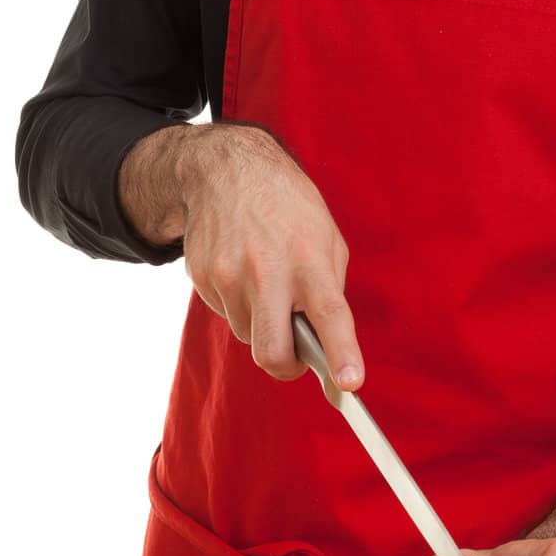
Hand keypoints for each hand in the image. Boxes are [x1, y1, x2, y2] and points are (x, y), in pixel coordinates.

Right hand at [122, 121, 365, 390]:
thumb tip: (325, 342)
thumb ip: (328, 287)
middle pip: (273, 352)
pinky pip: (228, 315)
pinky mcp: (204, 279)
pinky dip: (241, 305)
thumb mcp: (325, 236)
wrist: (225, 170)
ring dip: (263, 325)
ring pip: (249, 336)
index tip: (350, 384)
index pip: (329, 314)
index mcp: (309, 258)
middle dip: (287, 367)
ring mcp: (230, 277)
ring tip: (267, 282)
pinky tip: (243, 269)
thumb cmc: (287, 206)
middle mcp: (267, 271)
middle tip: (296, 358)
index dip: (341, 353)